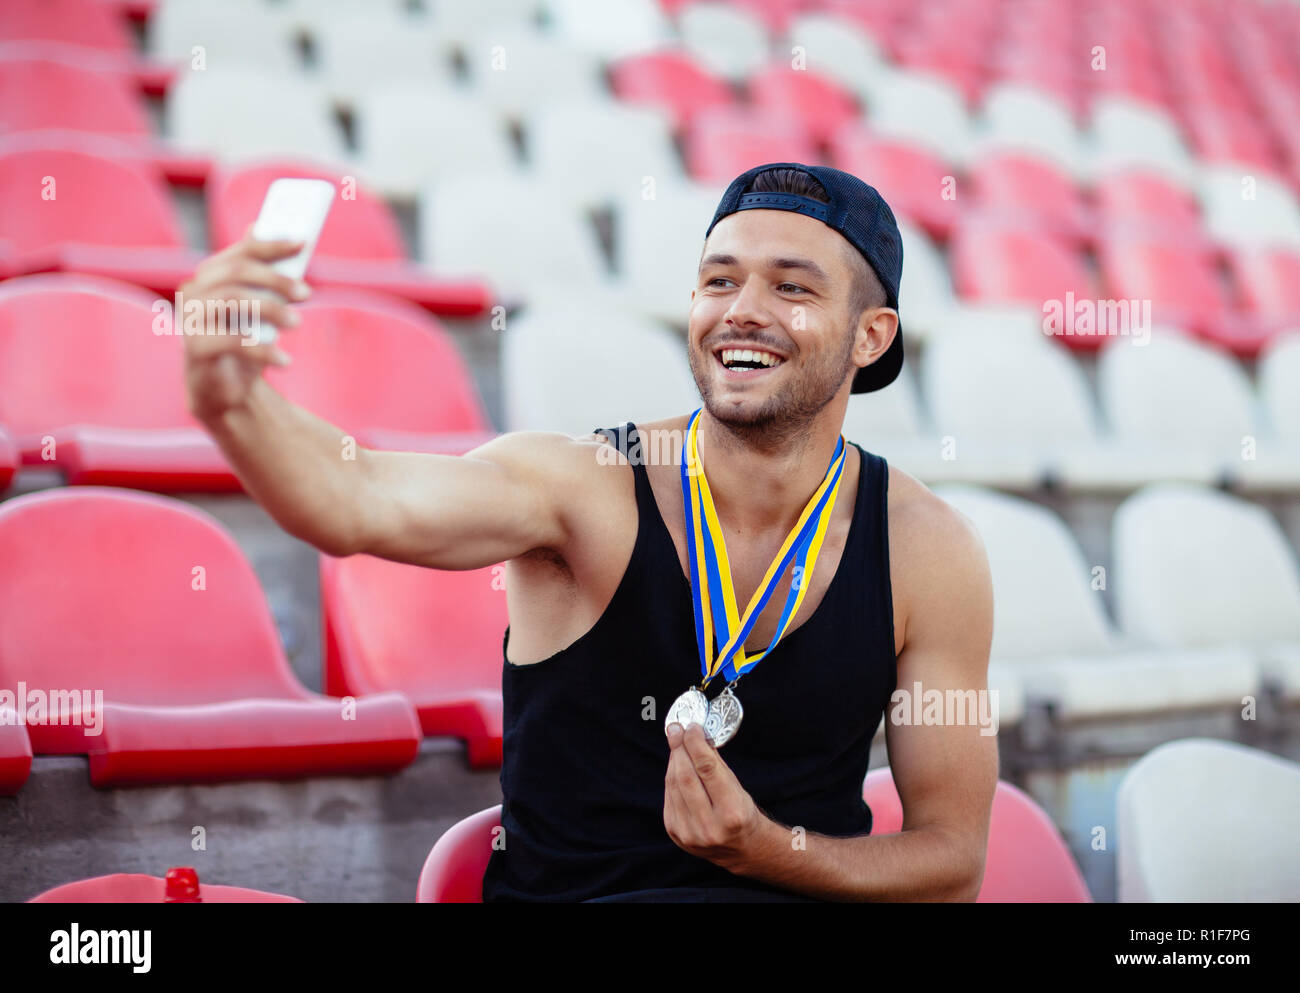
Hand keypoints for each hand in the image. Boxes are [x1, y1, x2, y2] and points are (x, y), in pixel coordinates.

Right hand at [179, 228, 309, 420]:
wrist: (224, 390)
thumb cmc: (243, 342)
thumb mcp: (258, 307)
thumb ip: (263, 277)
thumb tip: (272, 233)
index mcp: (208, 277)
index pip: (240, 253)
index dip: (271, 246)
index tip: (302, 244)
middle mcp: (193, 292)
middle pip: (235, 272)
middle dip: (275, 279)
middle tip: (306, 293)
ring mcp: (190, 319)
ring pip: (232, 300)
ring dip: (272, 309)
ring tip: (296, 323)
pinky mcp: (195, 348)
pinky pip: (232, 342)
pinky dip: (264, 350)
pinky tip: (284, 360)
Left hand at [663, 722, 766, 871]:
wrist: (740, 848)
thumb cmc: (740, 812)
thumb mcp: (736, 787)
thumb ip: (715, 763)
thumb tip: (695, 733)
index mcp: (731, 813)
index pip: (707, 769)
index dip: (695, 743)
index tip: (691, 726)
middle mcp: (709, 827)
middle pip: (686, 777)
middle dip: (679, 748)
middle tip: (676, 729)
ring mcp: (690, 833)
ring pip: (674, 785)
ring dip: (674, 760)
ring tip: (678, 745)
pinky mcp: (676, 833)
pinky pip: (669, 797)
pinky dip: (672, 778)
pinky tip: (677, 767)